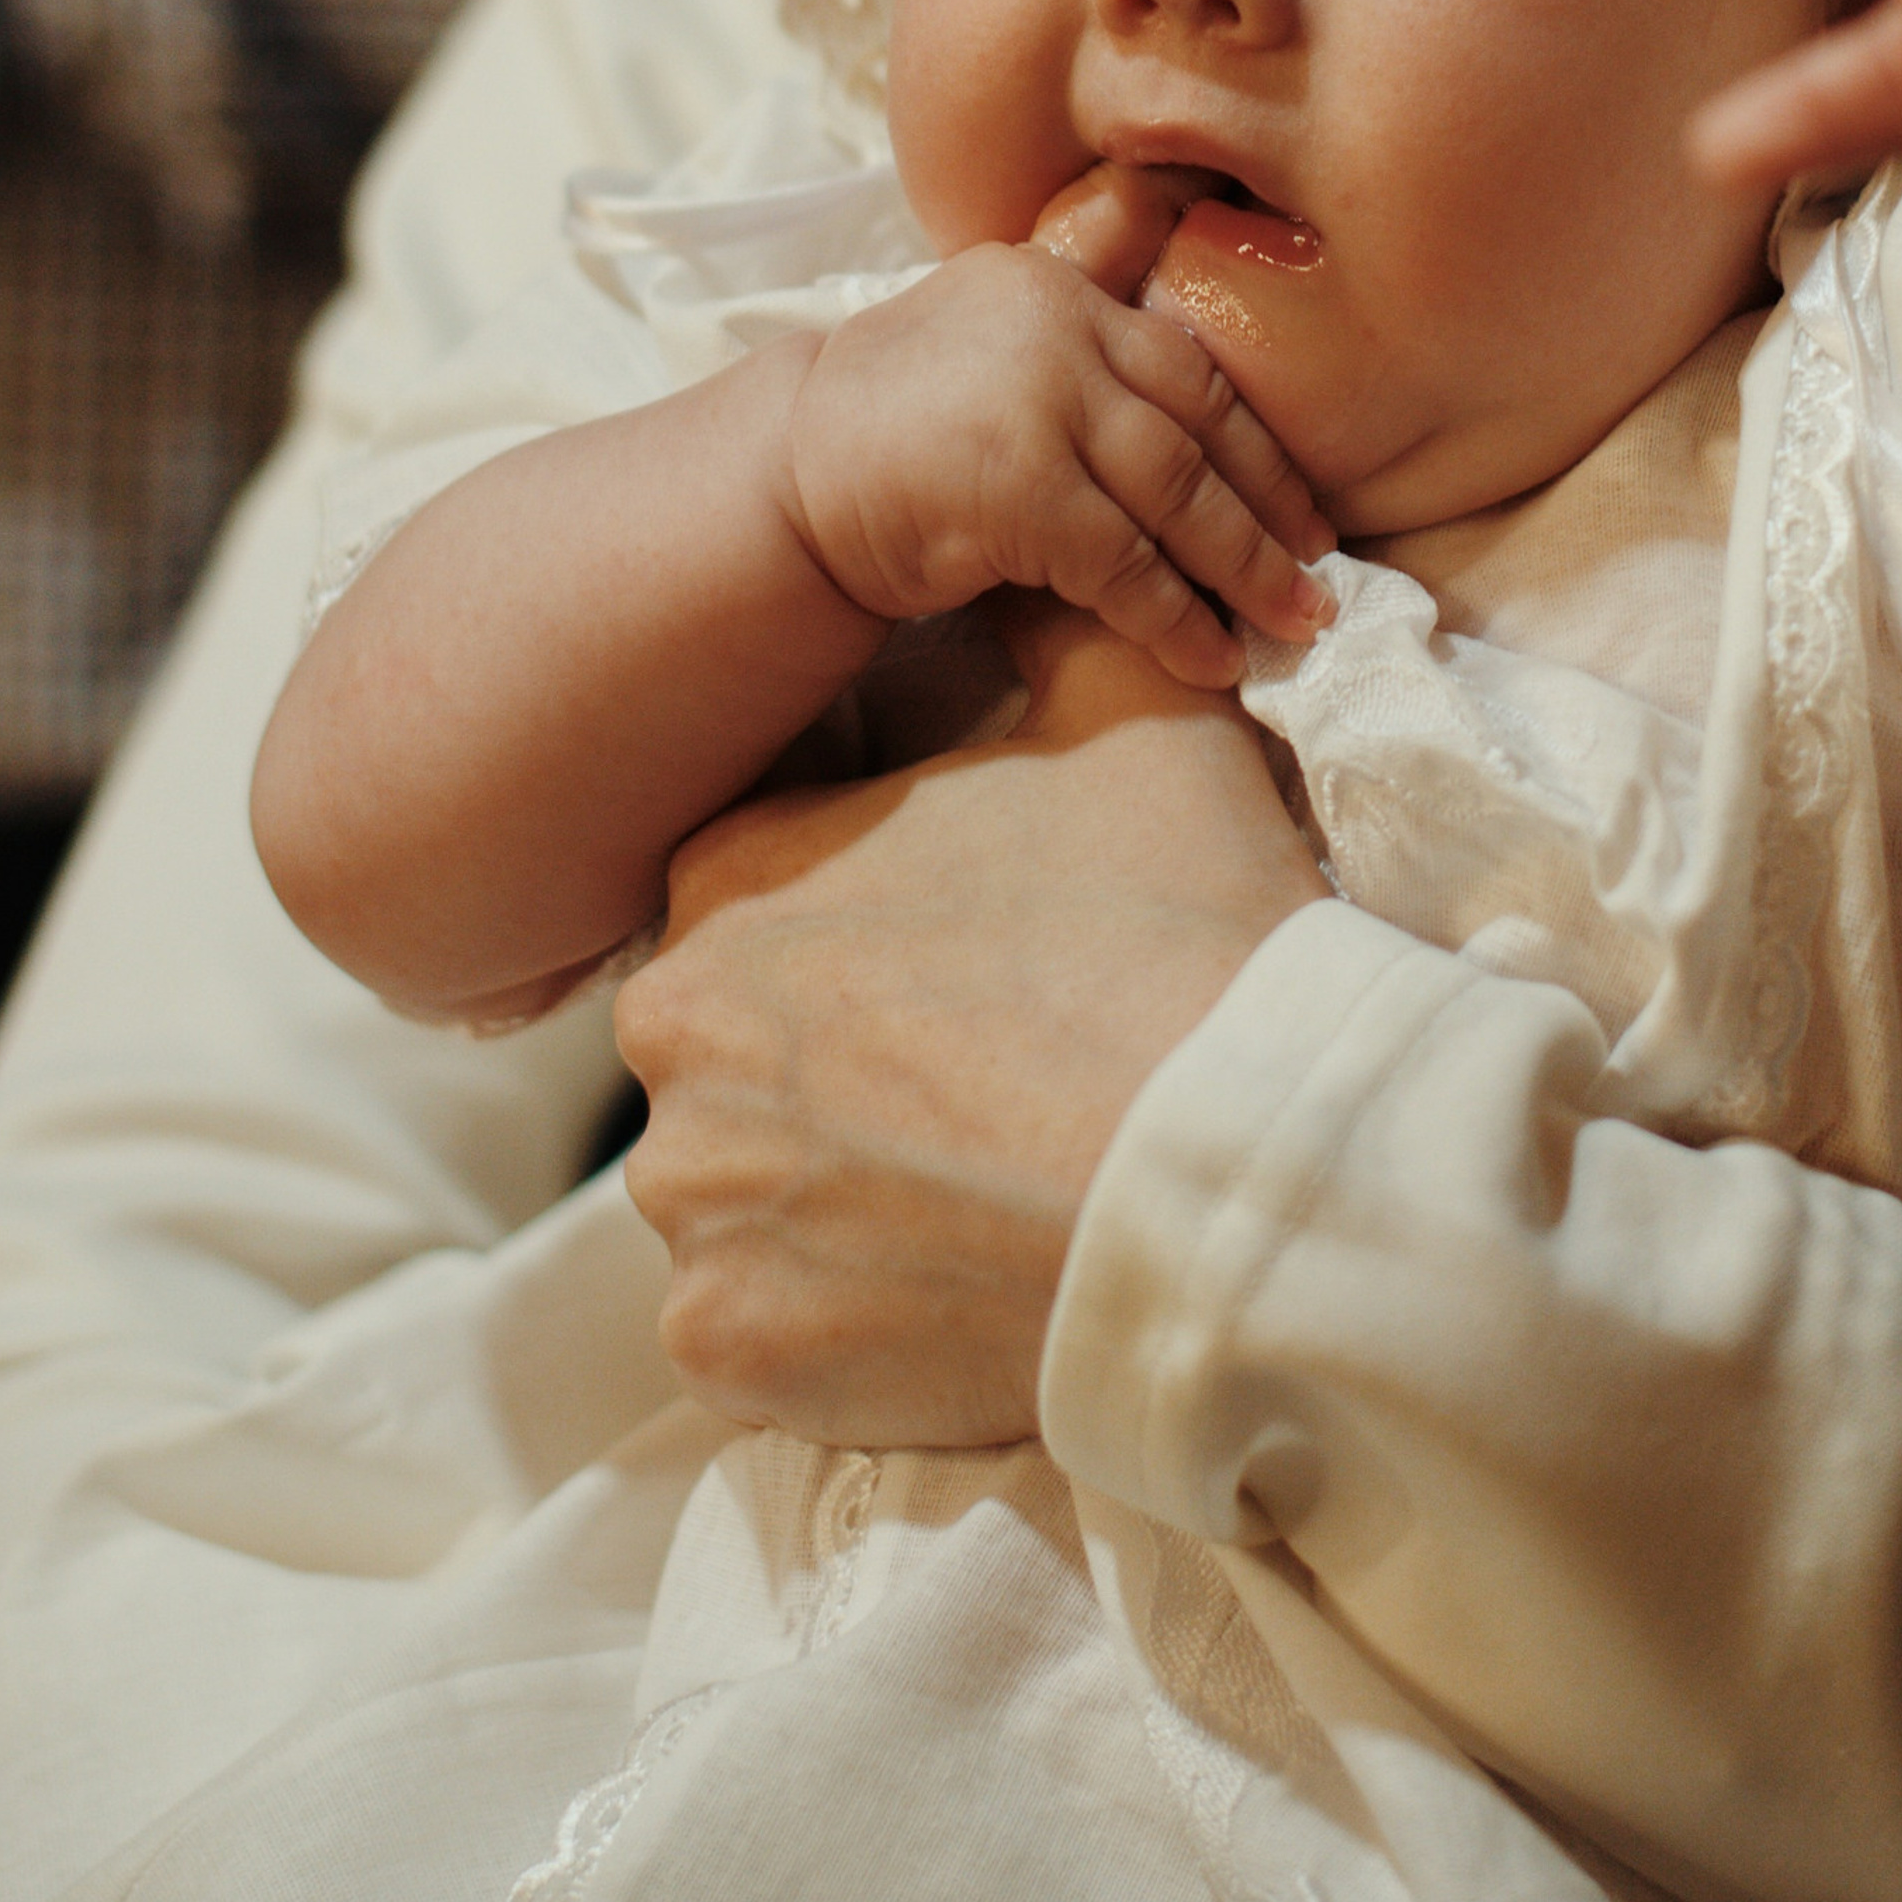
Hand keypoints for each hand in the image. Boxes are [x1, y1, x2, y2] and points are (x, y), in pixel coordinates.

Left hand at [615, 618, 1326, 1445]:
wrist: (1231, 1173)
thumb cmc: (1174, 925)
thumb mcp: (1130, 708)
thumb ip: (1053, 611)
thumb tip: (1033, 553)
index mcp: (731, 879)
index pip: (753, 890)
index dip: (866, 924)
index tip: (965, 964)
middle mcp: (670, 1044)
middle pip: (734, 1052)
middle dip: (836, 1069)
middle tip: (979, 1088)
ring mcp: (693, 1209)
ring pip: (742, 1196)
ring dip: (832, 1200)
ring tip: (977, 1195)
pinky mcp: (732, 1348)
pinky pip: (756, 1331)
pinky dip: (833, 1323)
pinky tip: (946, 1288)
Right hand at [787, 167, 1332, 686]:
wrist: (784, 481)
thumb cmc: (896, 437)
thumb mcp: (995, 361)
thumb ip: (1083, 362)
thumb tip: (1201, 431)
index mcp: (1055, 287)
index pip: (1187, 365)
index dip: (1260, 446)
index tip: (1306, 509)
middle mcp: (1055, 325)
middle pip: (1199, 425)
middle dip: (1270, 508)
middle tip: (1320, 577)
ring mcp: (1037, 400)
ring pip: (1177, 493)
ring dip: (1244, 568)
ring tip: (1292, 623)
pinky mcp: (1018, 484)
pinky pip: (1124, 562)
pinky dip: (1175, 616)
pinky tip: (1209, 657)